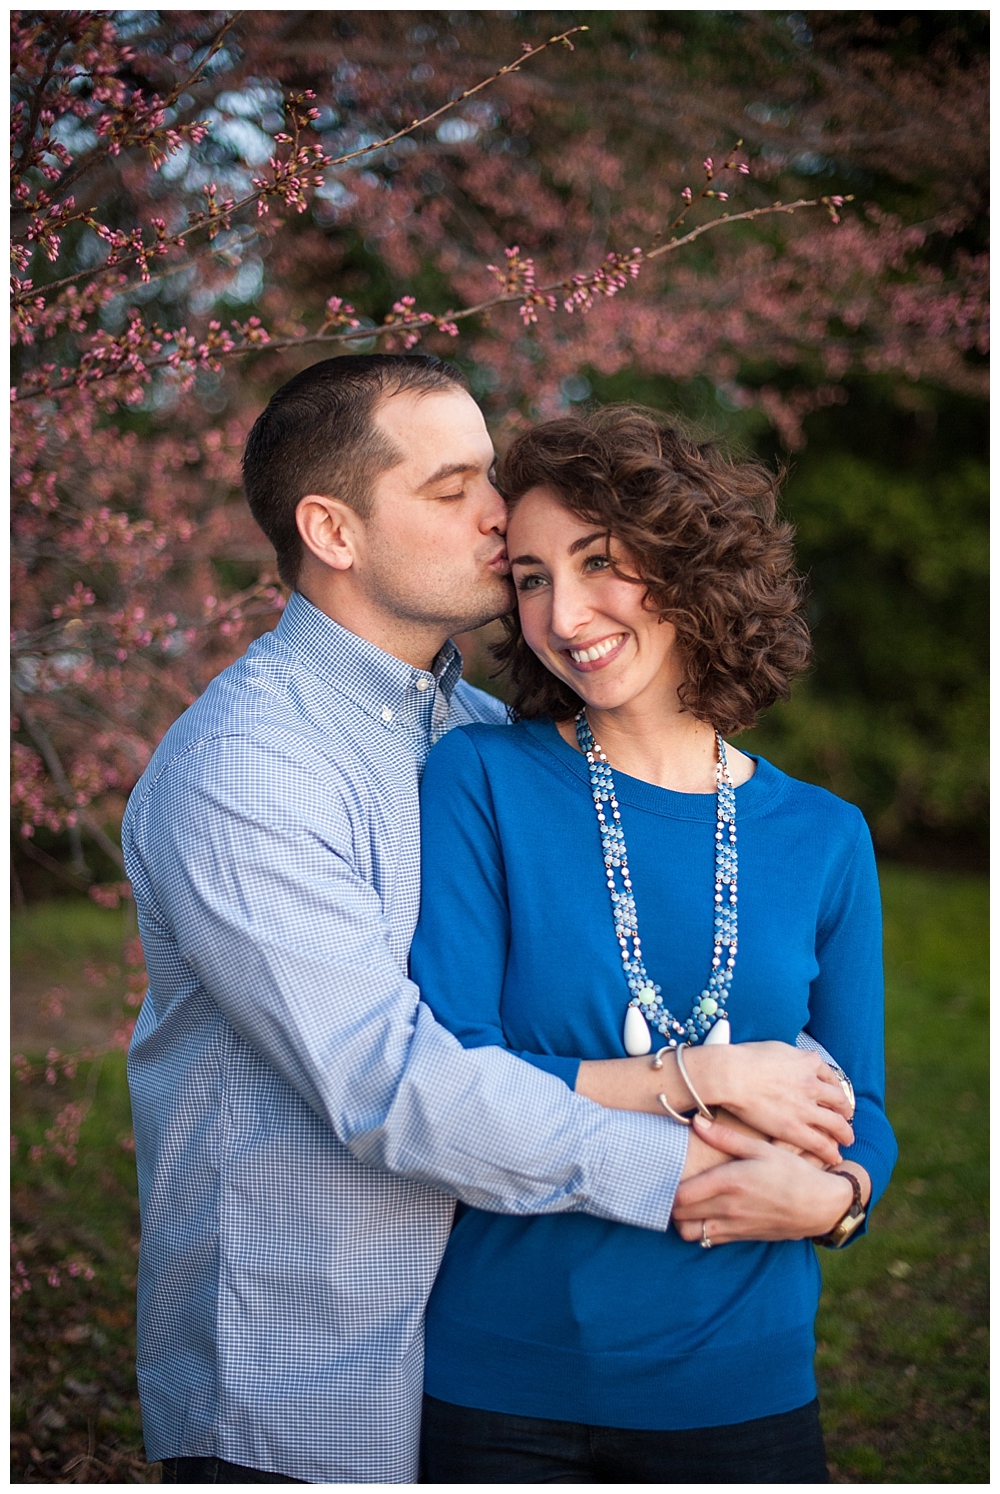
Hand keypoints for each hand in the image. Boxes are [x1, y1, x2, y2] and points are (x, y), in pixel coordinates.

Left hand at [671, 1114, 870, 1244]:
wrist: (820, 1205)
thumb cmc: (791, 1172)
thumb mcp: (761, 1149)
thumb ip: (725, 1138)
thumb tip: (697, 1122)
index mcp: (729, 1182)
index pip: (681, 1195)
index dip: (667, 1187)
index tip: (665, 1174)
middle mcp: (728, 1208)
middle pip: (679, 1215)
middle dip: (670, 1203)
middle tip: (671, 1186)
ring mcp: (734, 1226)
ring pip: (690, 1233)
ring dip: (683, 1220)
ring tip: (685, 1202)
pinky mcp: (741, 1237)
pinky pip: (707, 1241)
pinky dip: (699, 1230)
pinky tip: (703, 1214)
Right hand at [684, 1040, 853, 1167]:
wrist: (731, 1074)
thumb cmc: (744, 1059)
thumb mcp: (775, 1048)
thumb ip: (790, 1057)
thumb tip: (791, 1060)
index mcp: (807, 1062)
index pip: (830, 1076)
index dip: (835, 1088)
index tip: (835, 1095)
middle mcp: (812, 1084)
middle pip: (839, 1099)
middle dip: (844, 1110)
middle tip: (846, 1117)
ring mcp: (806, 1107)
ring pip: (836, 1123)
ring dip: (844, 1132)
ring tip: (846, 1139)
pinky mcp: (795, 1128)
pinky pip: (821, 1142)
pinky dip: (830, 1151)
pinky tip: (834, 1156)